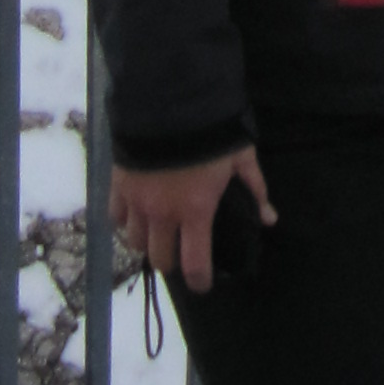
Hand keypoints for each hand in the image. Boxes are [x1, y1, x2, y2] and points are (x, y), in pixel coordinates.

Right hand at [107, 141, 274, 292]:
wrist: (169, 99)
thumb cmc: (211, 130)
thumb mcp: (241, 156)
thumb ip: (255, 189)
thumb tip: (269, 218)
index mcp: (195, 211)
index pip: (194, 263)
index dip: (200, 281)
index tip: (203, 285)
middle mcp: (162, 214)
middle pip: (160, 259)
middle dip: (172, 261)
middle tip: (180, 252)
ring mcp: (136, 202)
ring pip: (134, 242)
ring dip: (147, 242)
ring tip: (157, 232)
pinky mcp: (118, 186)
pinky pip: (114, 218)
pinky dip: (124, 221)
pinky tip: (134, 214)